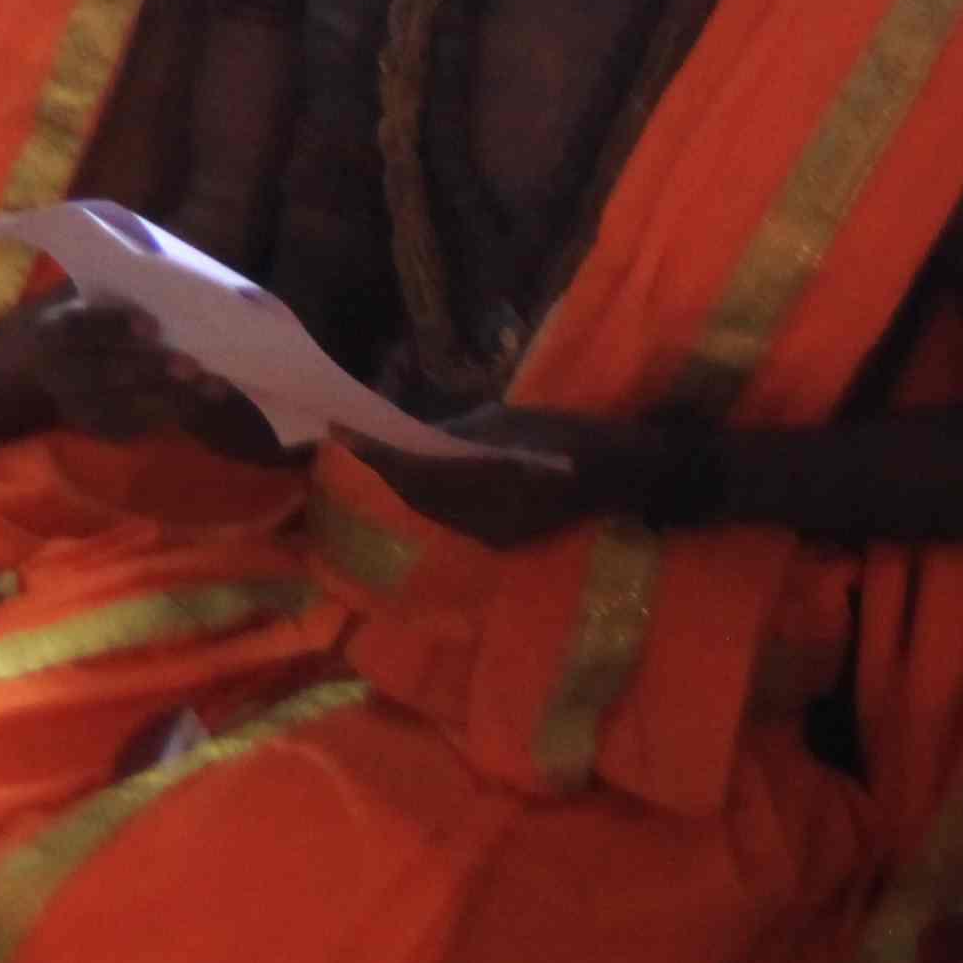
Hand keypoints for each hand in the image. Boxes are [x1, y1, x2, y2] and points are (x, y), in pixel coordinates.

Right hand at [28, 294, 229, 443]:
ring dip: (170, 397)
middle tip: (191, 365)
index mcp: (53, 330)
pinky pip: (134, 426)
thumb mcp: (86, 298)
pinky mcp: (97, 428)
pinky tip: (201, 402)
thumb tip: (165, 272)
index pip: (79, 328)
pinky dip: (170, 415)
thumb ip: (115, 290)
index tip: (152, 325)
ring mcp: (76, 406)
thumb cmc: (85, 320)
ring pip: (123, 406)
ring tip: (212, 387)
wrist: (47, 367)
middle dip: (149, 369)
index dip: (114, 326)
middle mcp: (58, 373)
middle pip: (102, 373)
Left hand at [348, 407, 635, 549]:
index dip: (376, 453)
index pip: (416, 471)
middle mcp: (486, 517)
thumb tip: (406, 433)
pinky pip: (452, 520)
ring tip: (374, 455)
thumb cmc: (565, 435)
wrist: (621, 472)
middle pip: (416, 496)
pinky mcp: (503, 540)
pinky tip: (416, 477)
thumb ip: (452, 431)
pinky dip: (429, 498)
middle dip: (382, 469)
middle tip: (350, 439)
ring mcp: (494, 534)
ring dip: (402, 484)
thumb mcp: (505, 421)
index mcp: (490, 480)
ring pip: (431, 511)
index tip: (341, 430)